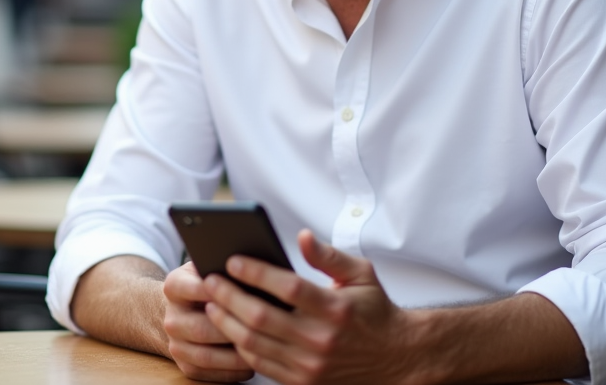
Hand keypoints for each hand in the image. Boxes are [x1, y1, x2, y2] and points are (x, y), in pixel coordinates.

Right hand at [162, 261, 254, 381]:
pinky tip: (253, 362)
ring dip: (235, 356)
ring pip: (206, 355)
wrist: (182, 310)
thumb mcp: (207, 267)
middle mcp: (171, 317)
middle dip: (232, 330)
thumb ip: (221, 265)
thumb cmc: (207, 285)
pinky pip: (209, 374)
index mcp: (175, 286)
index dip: (220, 292)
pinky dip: (232, 372)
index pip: (194, 288)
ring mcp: (175, 344)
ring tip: (262, 349)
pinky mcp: (185, 366)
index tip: (245, 292)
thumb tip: (255, 266)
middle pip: (201, 328)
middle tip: (262, 329)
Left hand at [202, 229, 416, 384]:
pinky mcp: (303, 382)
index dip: (256, 273)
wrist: (395, 358)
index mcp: (336, 309)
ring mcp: (311, 365)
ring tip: (212, 302)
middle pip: (262, 317)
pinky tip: (230, 328)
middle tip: (210, 279)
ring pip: (254, 343)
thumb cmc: (374, 311)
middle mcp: (322, 340)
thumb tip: (302, 236)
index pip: (287, 288)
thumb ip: (329, 255)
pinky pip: (261, 365)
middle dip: (229, 296)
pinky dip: (241, 346)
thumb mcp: (361, 274)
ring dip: (227, 321)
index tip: (232, 260)